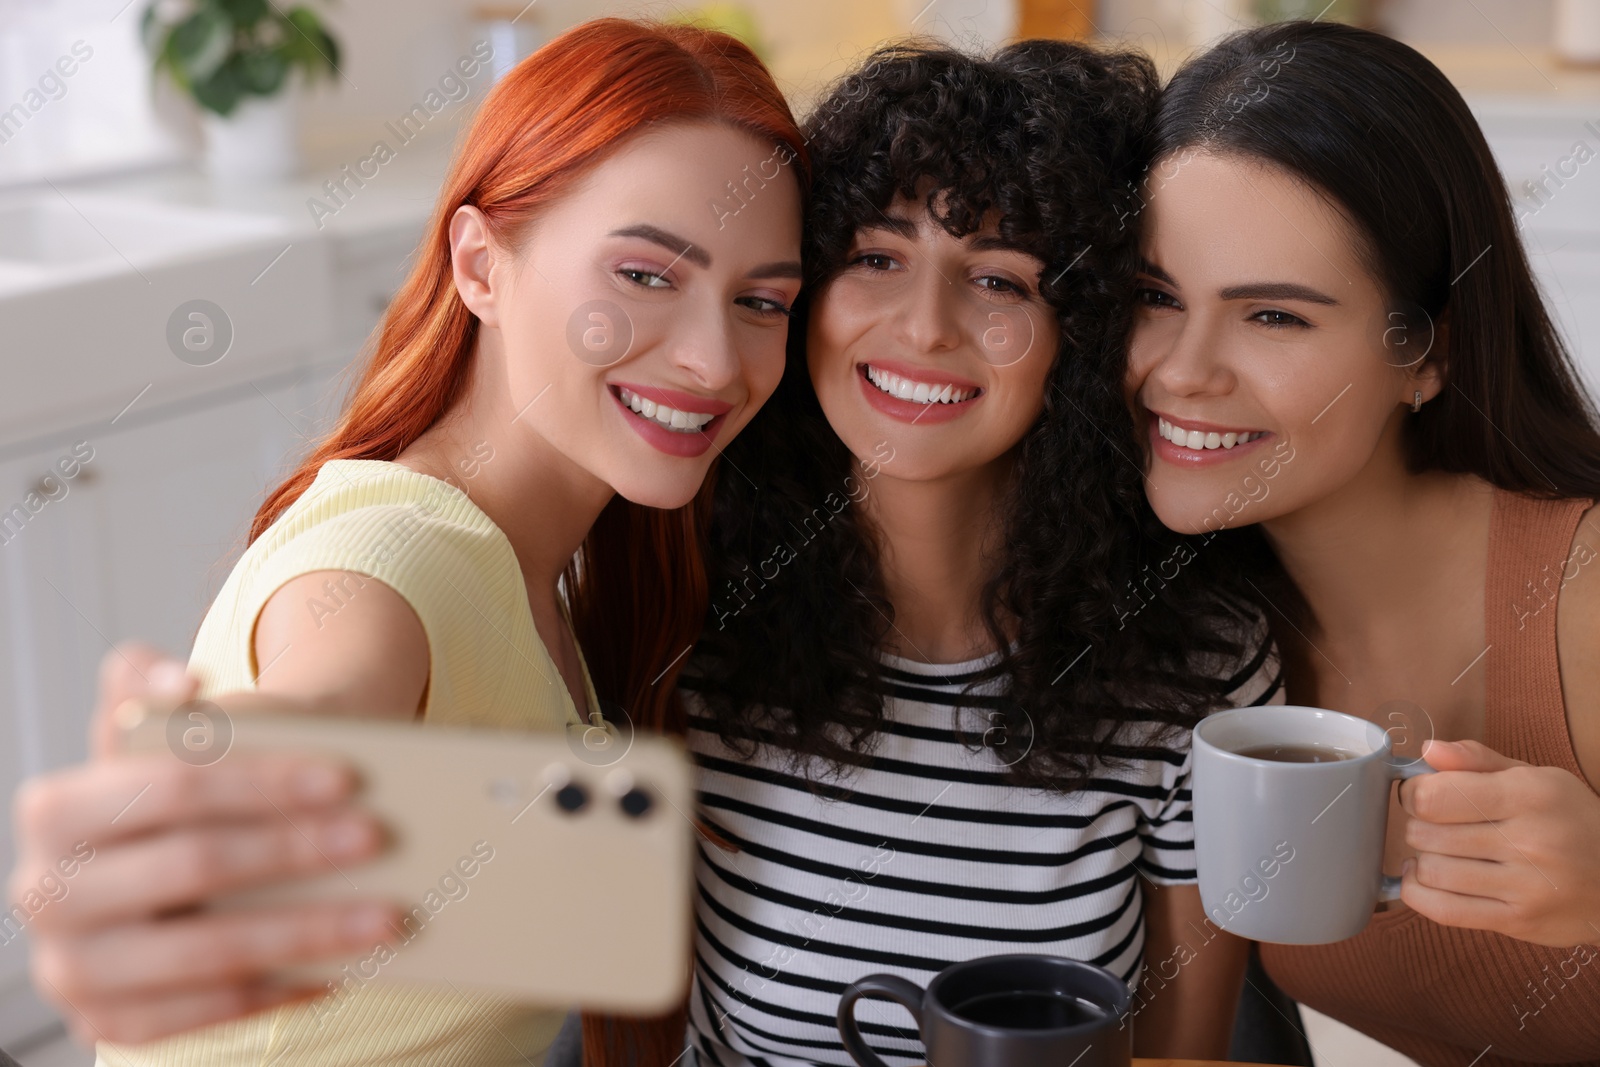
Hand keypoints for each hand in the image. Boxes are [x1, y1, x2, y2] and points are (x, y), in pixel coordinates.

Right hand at [7, 644, 398, 1045]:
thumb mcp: (165, 732)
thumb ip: (148, 687)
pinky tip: (348, 968)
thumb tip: (180, 686)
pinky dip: (285, 989)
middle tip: (379, 838)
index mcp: (57, 810)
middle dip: (296, 851)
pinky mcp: (112, 1020)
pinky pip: (211, 1013)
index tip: (347, 777)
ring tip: (389, 916)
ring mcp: (75, 967)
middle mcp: (49, 893)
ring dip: (310, 932)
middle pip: (195, 866)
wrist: (165, 859)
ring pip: (210, 952)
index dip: (262, 782)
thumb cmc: (186, 787)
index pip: (172, 787)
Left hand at [1398, 738, 1599, 947]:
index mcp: (1529, 795)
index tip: (1420, 795)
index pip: (1434, 797)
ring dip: (1422, 861)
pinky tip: (1425, 879)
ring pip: (1432, 872)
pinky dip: (1419, 893)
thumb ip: (1477, 760)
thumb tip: (1427, 750)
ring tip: (1436, 852)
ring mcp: (1526, 886)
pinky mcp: (1519, 921)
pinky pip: (1444, 910)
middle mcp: (1529, 841)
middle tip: (1433, 825)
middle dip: (1417, 827)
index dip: (1413, 794)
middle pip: (1427, 834)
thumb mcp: (1535, 778)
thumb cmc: (1571, 821)